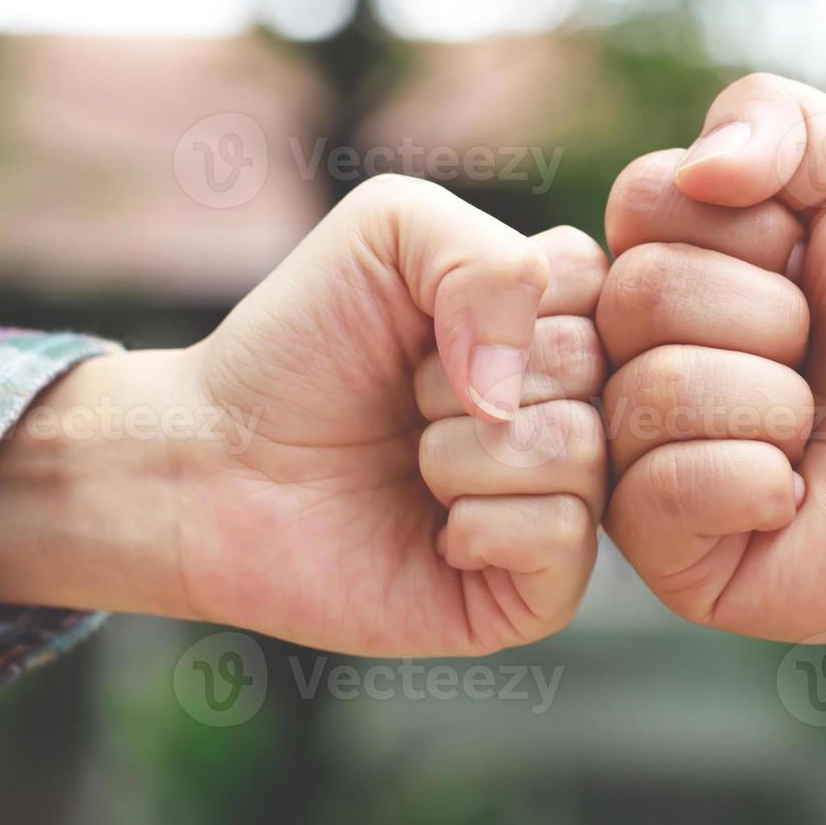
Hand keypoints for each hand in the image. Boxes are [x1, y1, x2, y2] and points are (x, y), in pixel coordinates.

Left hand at [0, 175, 609, 655]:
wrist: (212, 461)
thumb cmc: (299, 345)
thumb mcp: (389, 230)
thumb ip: (487, 254)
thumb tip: (519, 390)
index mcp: (558, 329)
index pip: (613, 290)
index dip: (515, 297)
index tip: (439, 319)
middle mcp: (576, 417)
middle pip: (601, 372)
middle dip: (472, 375)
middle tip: (407, 398)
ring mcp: (560, 507)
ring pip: (583, 454)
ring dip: (465, 449)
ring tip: (412, 462)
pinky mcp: (531, 594)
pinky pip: (566, 544)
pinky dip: (484, 524)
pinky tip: (435, 531)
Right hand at [597, 74, 825, 648]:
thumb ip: (776, 117)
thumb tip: (696, 167)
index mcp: (658, 264)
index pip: (640, 202)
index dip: (748, 230)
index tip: (806, 264)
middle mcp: (626, 355)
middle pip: (640, 295)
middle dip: (769, 318)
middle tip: (820, 354)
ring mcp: (633, 452)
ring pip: (652, 389)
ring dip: (773, 402)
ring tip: (814, 426)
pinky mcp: (661, 546)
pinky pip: (665, 488)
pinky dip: (756, 480)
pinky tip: (795, 493)